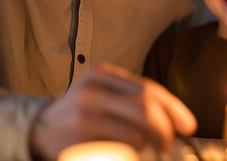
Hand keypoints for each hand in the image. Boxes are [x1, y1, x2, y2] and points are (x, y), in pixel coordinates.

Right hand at [28, 64, 195, 158]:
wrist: (38, 127)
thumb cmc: (82, 111)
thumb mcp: (104, 93)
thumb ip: (132, 98)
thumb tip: (174, 118)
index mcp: (104, 74)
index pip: (149, 89)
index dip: (174, 108)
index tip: (188, 125)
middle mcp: (95, 88)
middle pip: (146, 107)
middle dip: (167, 128)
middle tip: (171, 144)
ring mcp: (86, 112)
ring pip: (137, 129)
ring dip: (154, 143)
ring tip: (157, 151)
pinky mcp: (80, 137)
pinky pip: (121, 146)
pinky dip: (135, 152)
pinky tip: (136, 154)